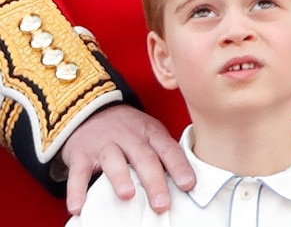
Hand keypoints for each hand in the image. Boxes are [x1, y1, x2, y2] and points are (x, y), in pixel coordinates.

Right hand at [60, 104, 195, 214]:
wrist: (92, 108)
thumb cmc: (129, 130)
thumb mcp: (150, 133)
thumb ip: (164, 154)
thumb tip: (186, 184)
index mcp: (151, 133)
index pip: (168, 149)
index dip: (179, 166)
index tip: (188, 185)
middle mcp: (129, 137)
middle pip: (144, 157)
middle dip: (154, 181)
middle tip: (162, 203)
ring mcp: (104, 144)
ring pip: (113, 160)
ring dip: (120, 177)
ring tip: (127, 196)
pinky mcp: (81, 154)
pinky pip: (79, 173)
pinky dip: (76, 190)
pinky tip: (78, 207)